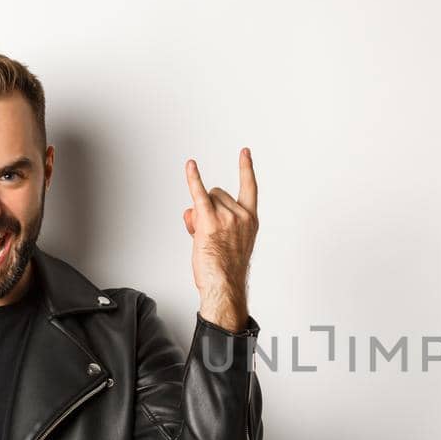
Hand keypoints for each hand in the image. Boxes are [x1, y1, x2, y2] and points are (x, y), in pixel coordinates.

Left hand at [182, 147, 257, 331]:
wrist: (224, 286)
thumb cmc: (226, 271)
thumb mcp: (230, 242)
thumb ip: (217, 221)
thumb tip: (193, 210)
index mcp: (250, 220)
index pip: (250, 188)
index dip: (246, 169)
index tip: (245, 153)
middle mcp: (241, 216)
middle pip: (217, 194)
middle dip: (208, 207)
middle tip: (207, 231)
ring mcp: (227, 218)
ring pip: (206, 199)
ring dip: (198, 213)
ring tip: (200, 235)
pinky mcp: (210, 222)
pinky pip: (199, 194)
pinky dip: (193, 179)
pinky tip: (190, 166)